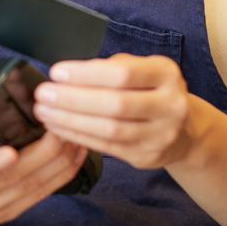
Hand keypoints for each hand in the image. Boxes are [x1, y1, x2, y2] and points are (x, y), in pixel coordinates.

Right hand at [0, 132, 87, 225]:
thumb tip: (9, 92)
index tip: (10, 151)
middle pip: (8, 177)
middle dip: (42, 152)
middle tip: (61, 127)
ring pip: (29, 187)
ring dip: (58, 163)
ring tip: (73, 138)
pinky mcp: (2, 216)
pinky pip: (37, 197)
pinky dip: (60, 176)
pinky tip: (72, 158)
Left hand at [32, 53, 193, 170]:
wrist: (183, 128)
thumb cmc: (149, 90)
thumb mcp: (140, 69)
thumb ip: (109, 69)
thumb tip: (65, 75)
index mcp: (166, 74)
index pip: (123, 73)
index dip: (86, 74)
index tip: (56, 73)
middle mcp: (171, 105)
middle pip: (115, 104)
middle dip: (72, 99)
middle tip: (43, 95)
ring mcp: (161, 134)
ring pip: (109, 129)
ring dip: (70, 121)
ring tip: (44, 112)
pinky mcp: (147, 156)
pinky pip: (107, 147)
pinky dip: (79, 136)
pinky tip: (59, 128)